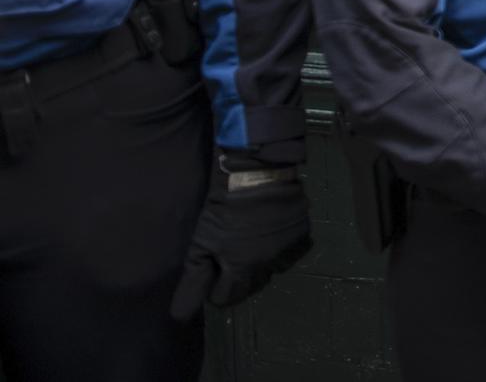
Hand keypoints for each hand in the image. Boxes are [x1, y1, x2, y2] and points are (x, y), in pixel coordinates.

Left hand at [169, 161, 312, 320]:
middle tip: (229, 258)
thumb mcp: (201, 244)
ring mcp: (289, 246)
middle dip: (239, 277)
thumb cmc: (224, 208)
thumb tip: (180, 316)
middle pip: (252, 284)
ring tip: (251, 243)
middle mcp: (269, 263)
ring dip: (262, 261)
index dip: (215, 289)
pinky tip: (270, 231)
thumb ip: (194, 281)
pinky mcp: (303, 229)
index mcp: (242, 269)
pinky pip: (292, 248)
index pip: (227, 297)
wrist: (258, 172)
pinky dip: (280, 245)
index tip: (212, 273)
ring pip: (274, 266)